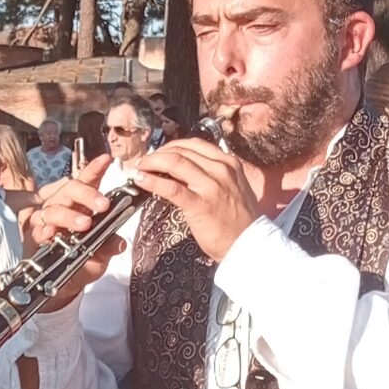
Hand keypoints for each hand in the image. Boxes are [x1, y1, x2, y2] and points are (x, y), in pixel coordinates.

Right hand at [20, 157, 122, 310]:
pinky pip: (39, 228)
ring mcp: (48, 220)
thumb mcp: (100, 257)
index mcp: (81, 206)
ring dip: (70, 215)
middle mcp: (63, 207)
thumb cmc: (80, 264)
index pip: (88, 182)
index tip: (106, 160)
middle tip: (103, 204)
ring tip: (85, 224)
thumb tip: (121, 242)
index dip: (95, 169)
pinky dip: (48, 230)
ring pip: (54, 208)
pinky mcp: (35, 235)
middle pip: (71, 189)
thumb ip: (108, 247)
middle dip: (87, 194)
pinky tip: (55, 234)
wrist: (59, 286)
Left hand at [131, 137, 262, 264]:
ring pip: (174, 162)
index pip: (193, 144)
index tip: (158, 153)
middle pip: (181, 151)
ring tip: (139, 168)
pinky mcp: (200, 205)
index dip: (170, 146)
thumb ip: (210, 174)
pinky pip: (171, 187)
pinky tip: (140, 180)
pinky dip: (152, 181)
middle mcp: (221, 170)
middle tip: (144, 162)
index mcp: (228, 163)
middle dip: (157, 154)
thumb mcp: (230, 187)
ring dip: (151, 163)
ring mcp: (211, 186)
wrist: (249, 244)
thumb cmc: (238, 220)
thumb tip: (179, 170)